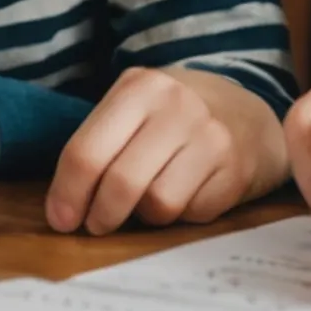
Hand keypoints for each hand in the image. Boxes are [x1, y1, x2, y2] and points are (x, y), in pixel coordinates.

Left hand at [46, 67, 288, 233]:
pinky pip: (191, 213)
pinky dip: (182, 215)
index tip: (61, 219)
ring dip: (146, 214)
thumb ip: (99, 145)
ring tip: (151, 198)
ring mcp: (211, 137)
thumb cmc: (176, 118)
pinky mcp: (236, 169)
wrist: (249, 112)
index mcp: (140, 87)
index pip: (86, 152)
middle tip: (97, 224)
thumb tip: (62, 210)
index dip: (67, 195)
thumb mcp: (136, 108)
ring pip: (157, 204)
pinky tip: (187, 193)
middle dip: (100, 216)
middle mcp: (177, 106)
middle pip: (119, 182)